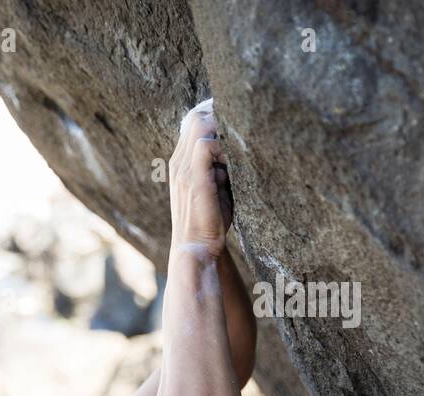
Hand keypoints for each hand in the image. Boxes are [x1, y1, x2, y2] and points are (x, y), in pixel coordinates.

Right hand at [169, 98, 231, 258]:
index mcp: (180, 164)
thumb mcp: (214, 188)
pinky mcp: (194, 177)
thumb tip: (237, 150)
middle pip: (196, 119)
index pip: (194, 124)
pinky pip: (208, 144)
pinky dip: (225, 146)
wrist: (196, 248)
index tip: (238, 124)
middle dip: (221, 119)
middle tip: (244, 131)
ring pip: (201, 125)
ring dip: (224, 131)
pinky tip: (236, 163)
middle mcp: (178, 163)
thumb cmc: (209, 221)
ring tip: (241, 148)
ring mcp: (183, 169)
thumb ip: (219, 167)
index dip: (215, 119)